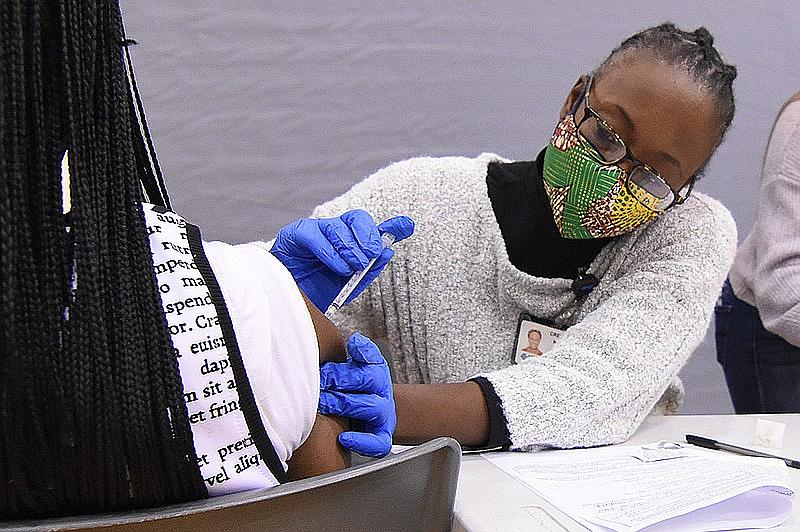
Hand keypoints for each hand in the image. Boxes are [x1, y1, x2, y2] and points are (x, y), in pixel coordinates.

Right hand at [270, 210, 413, 310]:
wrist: (286, 303)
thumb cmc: (316, 293)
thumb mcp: (349, 285)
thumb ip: (369, 268)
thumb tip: (388, 250)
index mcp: (349, 241)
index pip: (371, 228)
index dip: (391, 226)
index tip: (407, 226)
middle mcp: (333, 231)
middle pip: (357, 218)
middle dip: (368, 237)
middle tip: (371, 257)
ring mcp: (314, 229)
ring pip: (338, 226)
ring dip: (351, 248)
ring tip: (353, 268)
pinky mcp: (295, 234)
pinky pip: (316, 235)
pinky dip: (332, 252)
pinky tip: (340, 267)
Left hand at [318, 333, 395, 456]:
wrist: (376, 414)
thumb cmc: (360, 387)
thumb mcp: (362, 365)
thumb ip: (360, 352)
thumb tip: (355, 340)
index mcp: (377, 374)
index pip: (369, 362)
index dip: (349, 364)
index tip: (325, 367)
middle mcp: (382, 394)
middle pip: (367, 383)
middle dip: (340, 381)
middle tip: (317, 383)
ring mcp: (383, 417)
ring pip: (371, 409)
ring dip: (346, 405)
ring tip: (323, 404)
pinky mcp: (382, 438)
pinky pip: (378, 443)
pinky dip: (362, 442)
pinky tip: (343, 438)